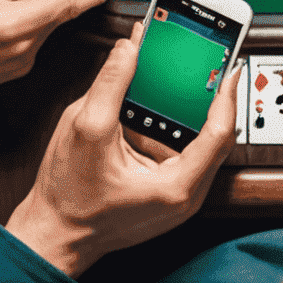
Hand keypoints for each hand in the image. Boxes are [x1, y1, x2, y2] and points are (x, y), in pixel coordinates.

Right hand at [5, 22, 239, 274]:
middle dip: (204, 97)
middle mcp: (184, 195)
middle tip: (201, 66)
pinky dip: (163, 128)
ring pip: (195, 142)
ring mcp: (176, 195)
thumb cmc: (68, 200)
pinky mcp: (164, 191)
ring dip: (179, 112)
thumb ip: (112, 82)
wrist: (52, 235)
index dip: (226, 95)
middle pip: (213, 135)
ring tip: (165, 84)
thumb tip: (130, 47)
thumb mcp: (85, 128)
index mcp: (177, 186)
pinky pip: (177, 152)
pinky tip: (142, 114)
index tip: (229, 67)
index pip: (220, 132)